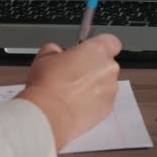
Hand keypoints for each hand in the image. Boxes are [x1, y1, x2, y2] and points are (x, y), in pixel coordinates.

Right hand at [16, 34, 120, 149]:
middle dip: (92, 67)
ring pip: (105, 83)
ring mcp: (110, 89)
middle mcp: (108, 68)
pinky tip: (73, 104)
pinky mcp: (108, 108)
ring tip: (70, 92)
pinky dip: (92, 102)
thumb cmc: (48, 83)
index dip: (99, 46)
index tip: (87, 51)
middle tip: (72, 73)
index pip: (111, 41)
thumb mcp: (44, 56)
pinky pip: (102, 100)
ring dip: (92, 85)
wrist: (49, 114)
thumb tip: (57, 53)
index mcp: (97, 50)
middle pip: (106, 63)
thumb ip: (56, 49)